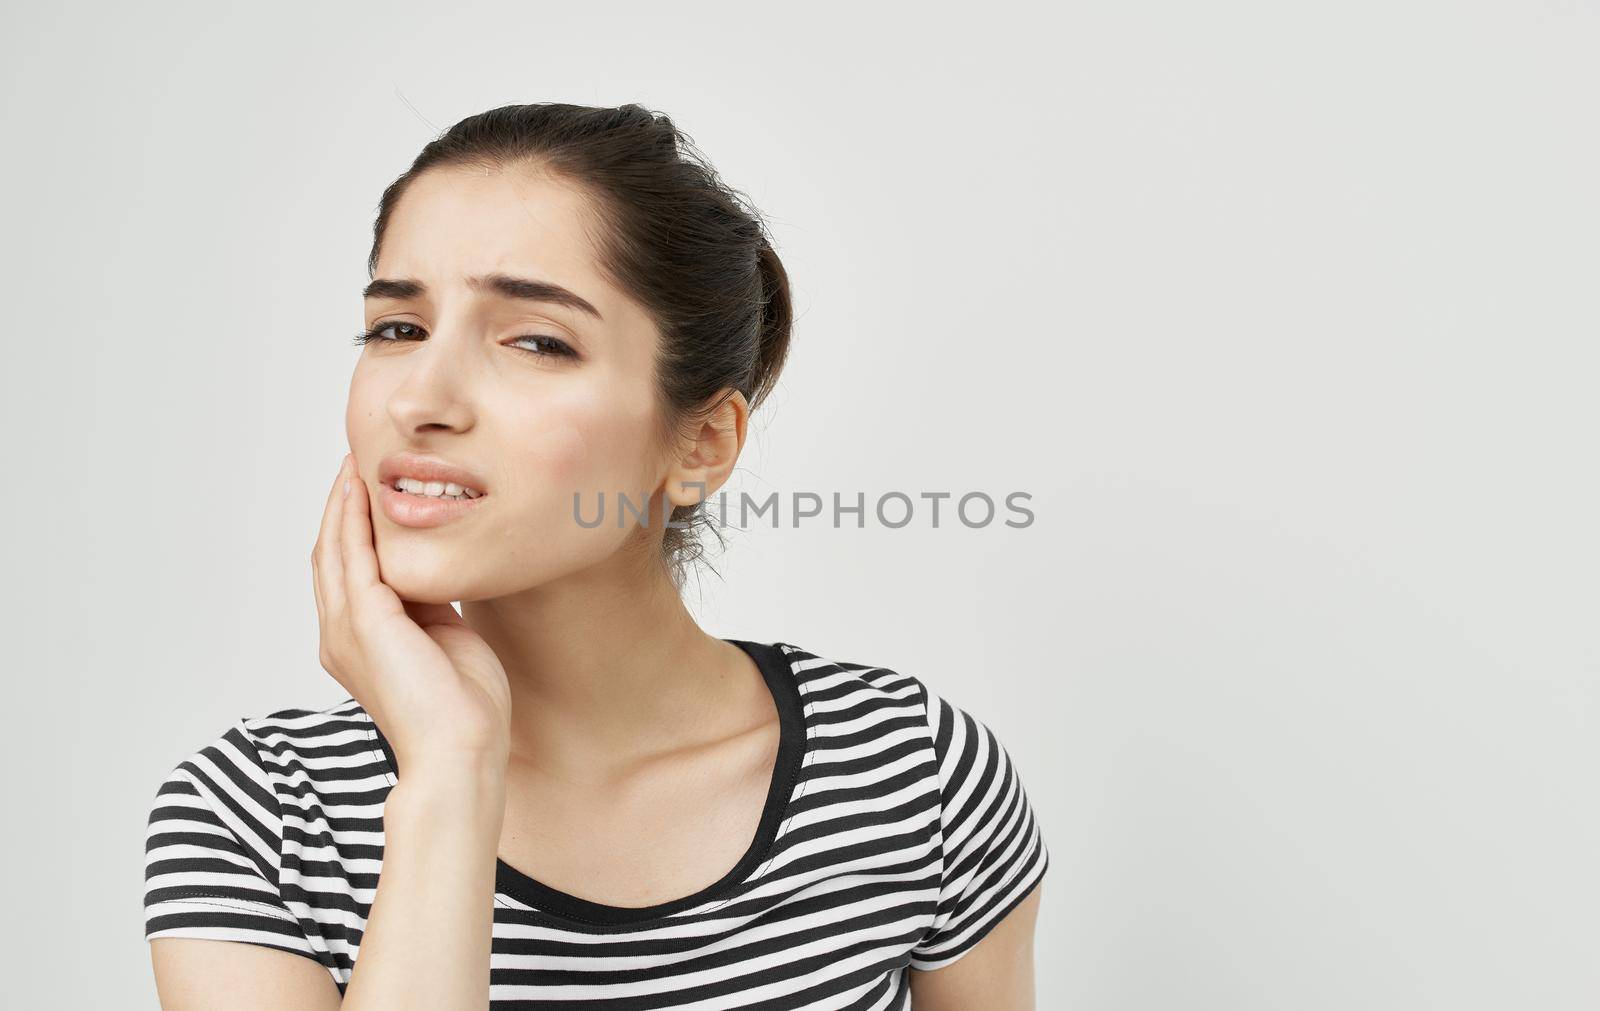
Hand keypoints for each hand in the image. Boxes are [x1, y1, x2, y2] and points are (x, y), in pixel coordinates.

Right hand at [311, 453, 511, 775]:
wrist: (461, 752)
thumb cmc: (464, 709)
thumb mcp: (447, 640)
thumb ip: (434, 607)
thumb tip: (441, 574)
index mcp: (358, 643)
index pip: (347, 571)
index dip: (353, 527)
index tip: (370, 487)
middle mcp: (340, 634)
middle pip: (330, 552)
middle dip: (341, 504)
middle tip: (356, 458)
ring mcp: (346, 628)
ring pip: (334, 547)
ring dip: (343, 501)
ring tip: (355, 461)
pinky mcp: (364, 622)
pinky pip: (352, 555)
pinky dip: (354, 518)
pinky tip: (362, 488)